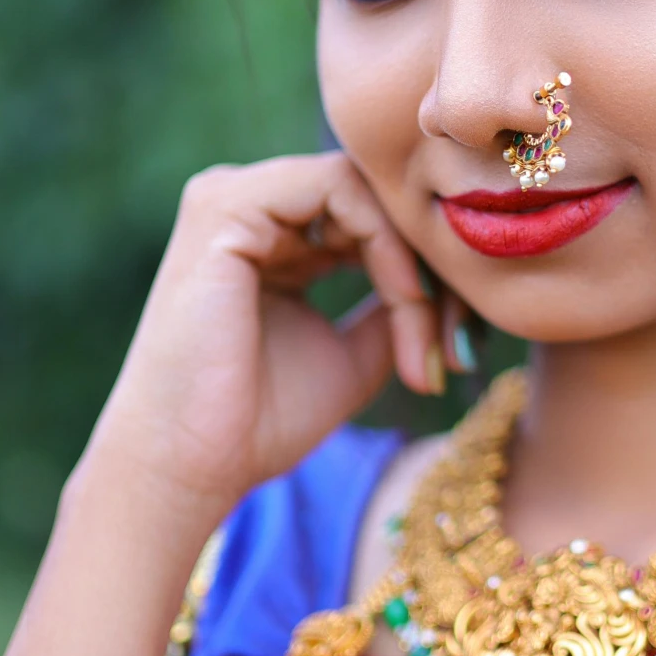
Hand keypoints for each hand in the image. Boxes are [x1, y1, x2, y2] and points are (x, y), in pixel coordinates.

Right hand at [80, 153, 451, 521]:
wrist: (191, 465)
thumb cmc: (259, 423)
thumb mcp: (355, 354)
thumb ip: (398, 306)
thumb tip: (450, 279)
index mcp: (273, 239)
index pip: (374, 219)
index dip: (430, 272)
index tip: (463, 347)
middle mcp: (249, 207)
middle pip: (375, 199)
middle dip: (432, 266)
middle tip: (462, 342)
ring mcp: (231, 197)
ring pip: (364, 190)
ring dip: (412, 260)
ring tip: (423, 332)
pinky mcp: (226, 206)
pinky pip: (339, 190)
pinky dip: (385, 242)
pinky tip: (402, 297)